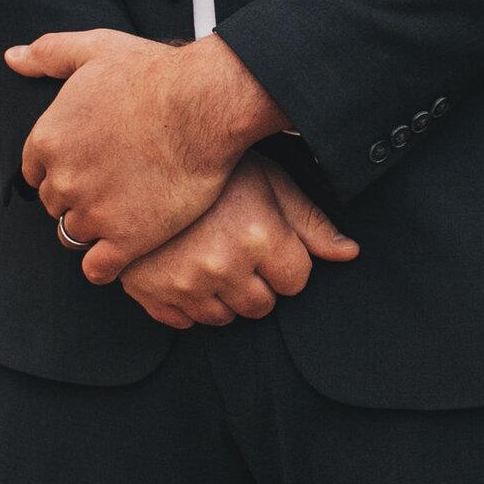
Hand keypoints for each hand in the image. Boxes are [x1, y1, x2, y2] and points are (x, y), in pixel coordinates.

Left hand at [10, 27, 289, 278]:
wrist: (203, 105)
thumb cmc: (154, 73)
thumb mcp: (95, 48)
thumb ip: (48, 53)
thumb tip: (11, 57)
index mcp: (47, 139)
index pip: (36, 172)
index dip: (61, 170)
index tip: (89, 166)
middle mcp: (62, 179)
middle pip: (55, 205)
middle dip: (77, 198)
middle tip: (112, 188)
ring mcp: (93, 212)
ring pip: (73, 236)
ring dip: (93, 230)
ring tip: (123, 216)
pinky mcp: (125, 239)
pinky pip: (97, 269)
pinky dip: (105, 265)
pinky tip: (125, 250)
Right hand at [119, 158, 359, 329]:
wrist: (132, 161)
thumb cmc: (212, 168)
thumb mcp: (268, 181)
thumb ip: (310, 222)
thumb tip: (350, 254)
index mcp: (258, 235)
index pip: (297, 281)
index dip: (286, 261)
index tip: (267, 238)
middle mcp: (223, 265)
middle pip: (263, 306)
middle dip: (258, 282)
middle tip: (236, 245)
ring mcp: (183, 285)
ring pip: (225, 318)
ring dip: (224, 294)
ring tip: (209, 254)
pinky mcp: (151, 296)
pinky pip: (186, 322)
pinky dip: (188, 302)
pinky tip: (182, 267)